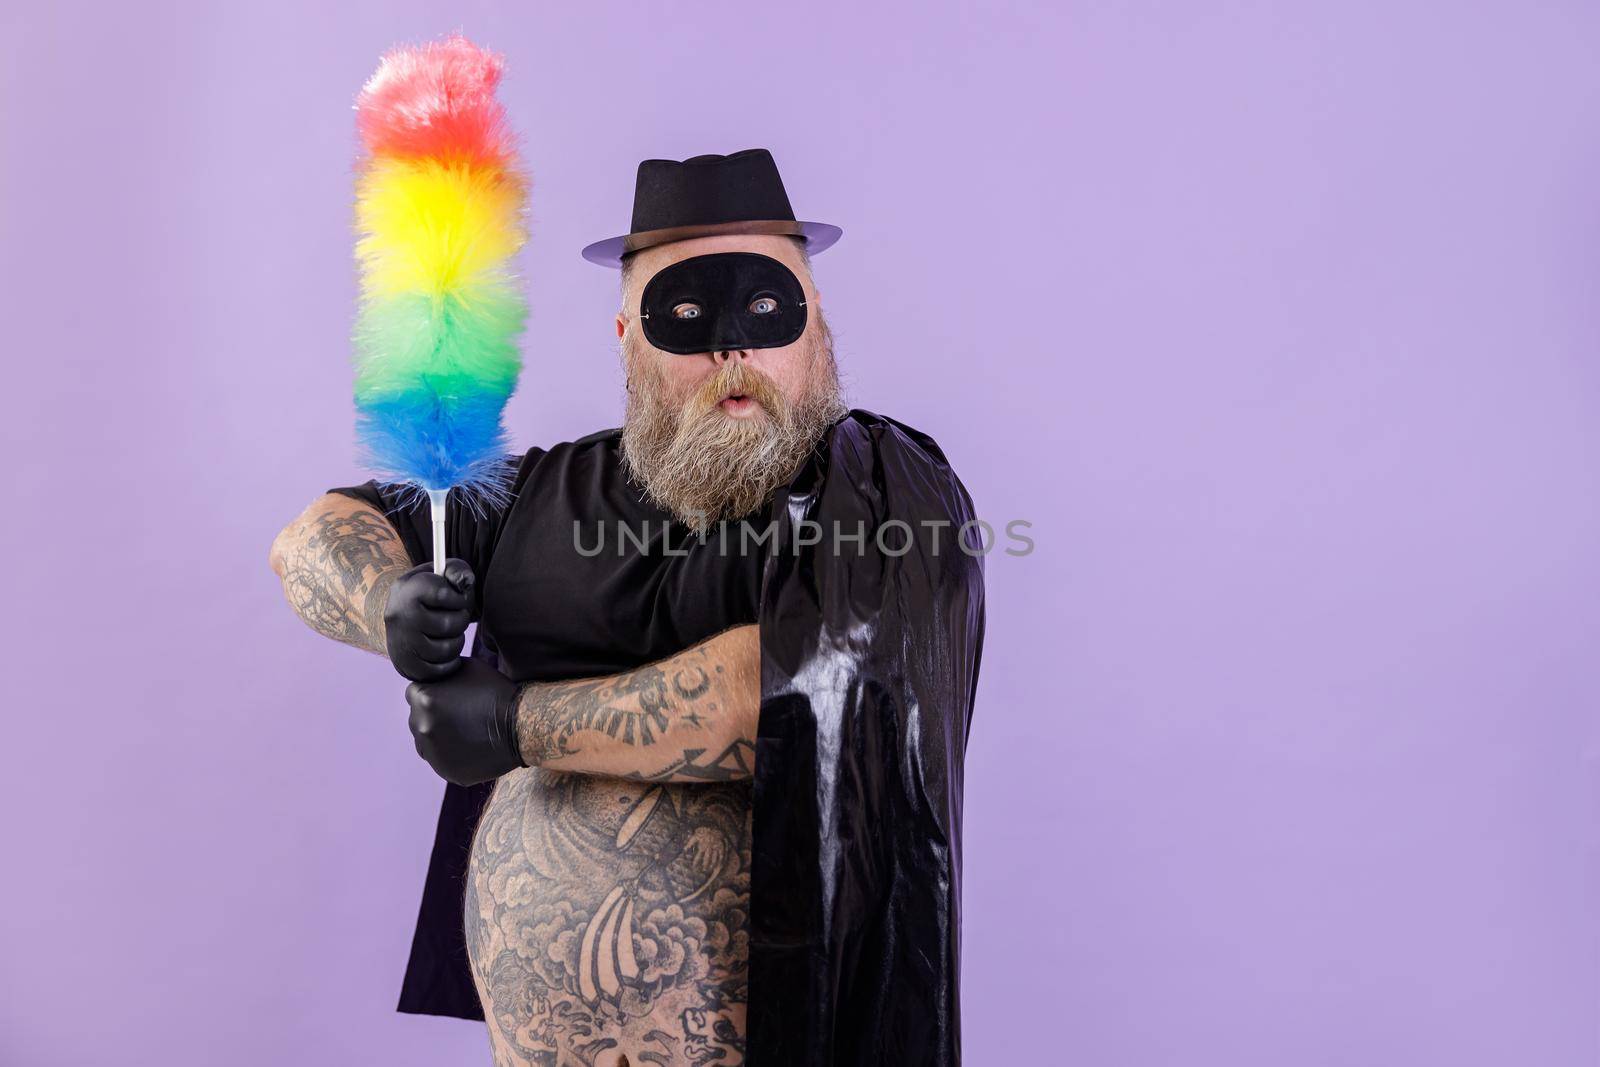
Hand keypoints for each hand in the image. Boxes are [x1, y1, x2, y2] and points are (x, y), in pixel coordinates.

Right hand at [383, 559, 474, 681]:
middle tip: (458, 616)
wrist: (404, 616)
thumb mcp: (442, 573)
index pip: (442, 593)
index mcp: (405, 588)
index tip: (459, 598)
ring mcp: (400, 643)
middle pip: (448, 624)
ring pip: (446, 649)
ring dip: (458, 640)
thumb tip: (466, 584)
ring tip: (452, 632)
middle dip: (461, 620)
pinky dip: (451, 662)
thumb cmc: (432, 592)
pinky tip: (448, 647)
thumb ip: (458, 572)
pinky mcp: (406, 665)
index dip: (460, 597)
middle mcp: (398, 616)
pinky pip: (439, 670)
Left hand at [405, 656, 526, 785]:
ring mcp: (433, 753)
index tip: (447, 696)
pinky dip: (452, 754)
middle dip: (433, 715)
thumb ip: (442, 673)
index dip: (431, 692)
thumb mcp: (468, 667)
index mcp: (424, 700)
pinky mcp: (447, 772)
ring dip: (439, 736)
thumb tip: (433, 677)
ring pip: (426, 743)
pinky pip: (442, 761)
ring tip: (464, 731)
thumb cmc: (497, 692)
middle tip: (459, 714)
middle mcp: (422, 727)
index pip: (414, 694)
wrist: (521, 726)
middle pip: (418, 719)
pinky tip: (470, 745)